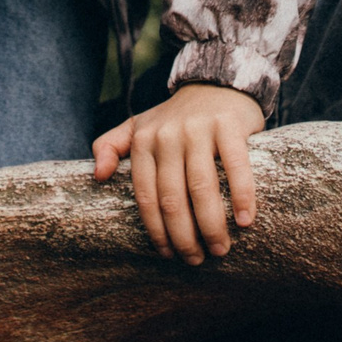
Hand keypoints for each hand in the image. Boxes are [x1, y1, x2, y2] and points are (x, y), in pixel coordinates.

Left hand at [90, 82, 263, 265]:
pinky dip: (241, 197)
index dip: (156, 230)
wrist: (216, 82)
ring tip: (219, 249)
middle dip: (184, 236)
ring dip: (211, 225)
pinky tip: (245, 221)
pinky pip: (235, 167)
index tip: (168, 254)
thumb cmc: (175, 117)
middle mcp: (167, 135)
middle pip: (172, 197)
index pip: (146, 196)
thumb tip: (96, 176)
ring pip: (201, 187)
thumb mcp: (138, 126)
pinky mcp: (228, 125)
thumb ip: (111, 146)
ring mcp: (198, 129)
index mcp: (143, 140)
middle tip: (196, 259)